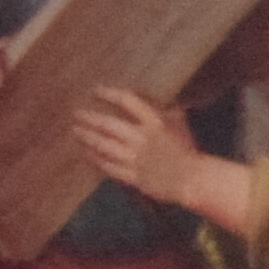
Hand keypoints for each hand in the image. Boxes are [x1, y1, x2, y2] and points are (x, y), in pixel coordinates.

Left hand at [72, 86, 206, 209]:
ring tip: (76, 132)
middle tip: (77, 113)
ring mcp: (135, 158)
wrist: (192, 178)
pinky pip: (109, 167)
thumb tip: (150, 99)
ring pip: (105, 146)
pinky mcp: (132, 176)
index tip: (97, 90)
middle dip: (90, 118)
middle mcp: (140, 138)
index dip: (109, 94)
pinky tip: (87, 154)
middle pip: (109, 125)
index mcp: (154, 122)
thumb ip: (162, 110)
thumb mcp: (178, 121)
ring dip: (88, 138)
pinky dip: (96, 160)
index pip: (127, 101)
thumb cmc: (188, 148)